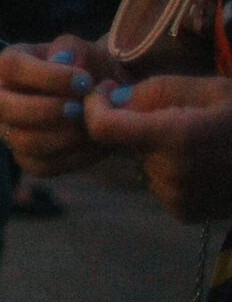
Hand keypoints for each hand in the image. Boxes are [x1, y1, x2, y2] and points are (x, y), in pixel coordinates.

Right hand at [0, 35, 111, 177]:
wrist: (108, 103)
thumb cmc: (91, 71)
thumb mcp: (86, 51)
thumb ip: (71, 48)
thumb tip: (60, 60)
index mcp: (9, 65)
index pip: (10, 67)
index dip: (46, 76)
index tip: (84, 81)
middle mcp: (0, 98)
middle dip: (42, 110)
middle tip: (79, 109)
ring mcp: (10, 130)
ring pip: (20, 141)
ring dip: (61, 136)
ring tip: (90, 127)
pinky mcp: (27, 158)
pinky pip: (41, 165)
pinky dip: (72, 158)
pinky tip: (94, 144)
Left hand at [84, 74, 231, 222]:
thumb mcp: (208, 89)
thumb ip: (155, 91)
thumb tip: (113, 100)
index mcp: (176, 136)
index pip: (103, 127)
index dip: (94, 107)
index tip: (105, 92)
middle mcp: (171, 172)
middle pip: (124, 143)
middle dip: (132, 123)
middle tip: (169, 110)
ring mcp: (177, 197)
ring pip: (139, 162)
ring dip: (152, 147)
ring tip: (193, 138)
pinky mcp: (182, 212)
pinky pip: (156, 182)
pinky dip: (166, 168)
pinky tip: (199, 161)